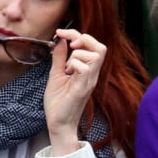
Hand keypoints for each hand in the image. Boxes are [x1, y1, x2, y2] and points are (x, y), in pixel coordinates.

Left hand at [44, 28, 106, 155]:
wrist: (57, 123)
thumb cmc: (58, 102)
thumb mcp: (56, 74)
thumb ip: (59, 57)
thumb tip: (61, 40)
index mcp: (88, 70)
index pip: (93, 44)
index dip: (77, 33)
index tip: (61, 34)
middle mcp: (92, 75)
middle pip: (101, 47)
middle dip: (84, 39)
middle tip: (70, 45)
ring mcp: (89, 81)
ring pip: (95, 55)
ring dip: (77, 55)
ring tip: (67, 67)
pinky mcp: (83, 88)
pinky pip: (84, 68)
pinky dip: (74, 65)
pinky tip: (67, 73)